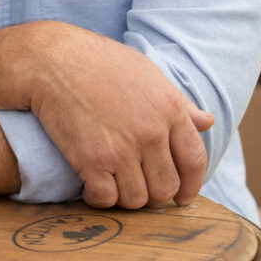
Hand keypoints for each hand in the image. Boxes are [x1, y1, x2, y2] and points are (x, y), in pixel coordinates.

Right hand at [28, 24, 212, 209]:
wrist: (53, 60)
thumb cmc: (100, 62)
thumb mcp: (147, 74)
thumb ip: (179, 103)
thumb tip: (207, 121)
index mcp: (169, 108)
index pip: (194, 160)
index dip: (191, 185)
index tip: (181, 195)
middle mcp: (151, 131)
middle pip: (166, 187)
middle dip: (153, 192)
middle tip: (137, 184)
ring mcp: (122, 148)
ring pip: (137, 199)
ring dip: (125, 196)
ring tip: (113, 181)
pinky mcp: (92, 160)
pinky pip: (106, 199)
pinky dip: (98, 198)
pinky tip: (91, 184)